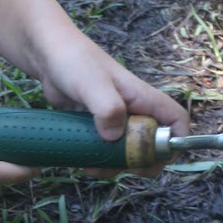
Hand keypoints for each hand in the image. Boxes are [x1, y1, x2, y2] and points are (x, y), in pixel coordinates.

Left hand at [38, 35, 189, 151]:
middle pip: (152, 145)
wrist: (46, 54)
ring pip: (126, 150)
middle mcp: (133, 110)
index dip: (176, 142)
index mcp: (142, 98)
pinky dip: (98, 158)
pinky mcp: (96, 125)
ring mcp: (114, 118)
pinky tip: (82, 160)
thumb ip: (108, 108)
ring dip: (114, 165)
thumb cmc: (74, 61)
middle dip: (138, 162)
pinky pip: (105, 148)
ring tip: (92, 166)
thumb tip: (114, 137)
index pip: (176, 120)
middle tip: (116, 168)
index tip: (157, 158)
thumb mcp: (93, 83)